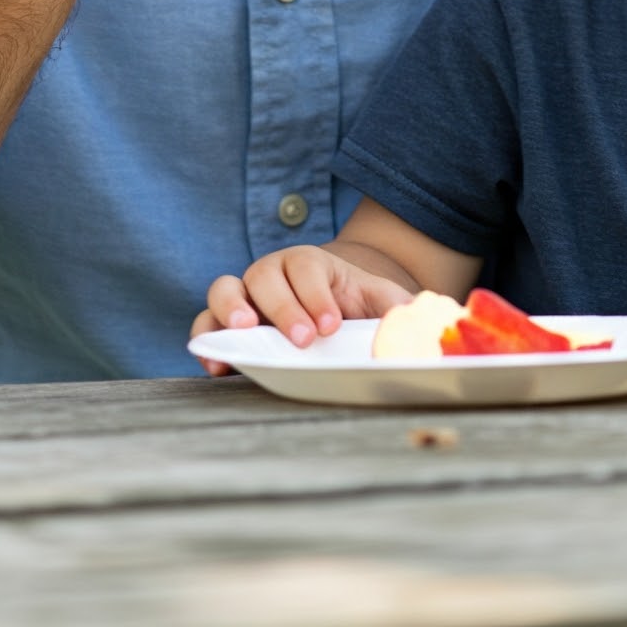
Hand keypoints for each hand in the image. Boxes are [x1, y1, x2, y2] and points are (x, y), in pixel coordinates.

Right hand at [190, 248, 415, 375]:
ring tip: (246, 334)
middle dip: (281, 305)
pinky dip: (206, 341)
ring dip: (231, 310)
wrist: (332, 308)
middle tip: (301, 339)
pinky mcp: (227, 325)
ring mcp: (245, 297)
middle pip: (263, 274)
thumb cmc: (355, 305)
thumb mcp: (382, 301)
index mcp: (310, 262)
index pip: (306, 267)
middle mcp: (272, 272)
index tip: (331, 326)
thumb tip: (420, 321)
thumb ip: (399, 308)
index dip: (315, 295)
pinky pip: (206, 325)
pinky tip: (216, 363)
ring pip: (224, 289)